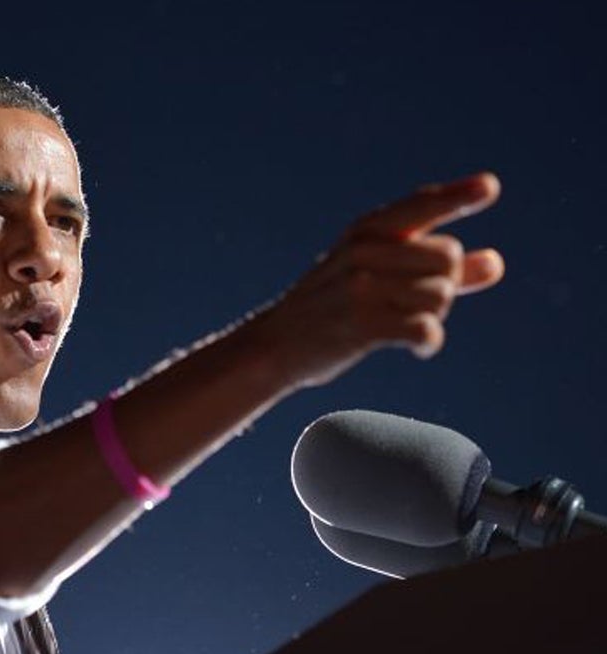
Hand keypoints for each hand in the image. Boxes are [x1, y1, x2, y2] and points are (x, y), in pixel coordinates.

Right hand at [259, 172, 503, 387]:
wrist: (275, 345)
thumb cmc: (330, 307)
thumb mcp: (372, 274)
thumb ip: (432, 266)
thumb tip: (497, 263)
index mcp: (364, 232)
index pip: (419, 205)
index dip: (457, 197)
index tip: (489, 187)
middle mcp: (363, 252)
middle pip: (448, 257)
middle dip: (447, 283)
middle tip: (418, 301)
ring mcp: (361, 288)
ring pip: (441, 294)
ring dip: (434, 315)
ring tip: (406, 322)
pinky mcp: (363, 325)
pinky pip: (426, 328)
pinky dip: (429, 341)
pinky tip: (419, 346)